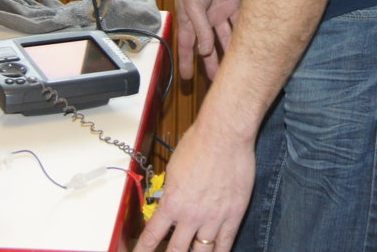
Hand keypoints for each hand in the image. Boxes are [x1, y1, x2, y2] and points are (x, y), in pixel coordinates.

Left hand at [134, 120, 254, 251]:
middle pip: (177, 250)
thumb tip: (171, 199)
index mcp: (172, 203)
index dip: (144, 249)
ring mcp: (213, 218)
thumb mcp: (173, 168)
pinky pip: (225, 243)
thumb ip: (172, 190)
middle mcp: (191, 215)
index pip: (152, 236)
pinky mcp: (233, 215)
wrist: (224, 135)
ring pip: (202, 251)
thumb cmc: (198, 144)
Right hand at [176, 0, 239, 80]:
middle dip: (211, 62)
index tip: (186, 78)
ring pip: (227, 37)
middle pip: (209, 45)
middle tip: (214, 80)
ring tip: (234, 68)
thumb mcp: (192, 4)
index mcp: (189, 17)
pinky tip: (249, 46)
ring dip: (230, 52)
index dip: (186, 61)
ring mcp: (221, 12)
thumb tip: (204, 51)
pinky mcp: (235, 4)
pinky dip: (243, 34)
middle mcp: (205, 17)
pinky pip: (240, 22)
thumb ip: (199, 28)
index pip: (187, 44)